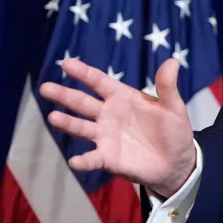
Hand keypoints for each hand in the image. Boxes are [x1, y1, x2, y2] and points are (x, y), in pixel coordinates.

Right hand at [39, 57, 196, 197]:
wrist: (177, 161)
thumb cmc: (173, 129)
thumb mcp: (173, 106)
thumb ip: (167, 86)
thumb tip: (173, 61)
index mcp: (122, 98)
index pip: (100, 82)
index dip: (84, 73)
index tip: (66, 64)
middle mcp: (108, 115)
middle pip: (82, 103)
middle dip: (64, 95)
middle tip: (45, 88)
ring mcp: (105, 136)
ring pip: (81, 127)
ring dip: (68, 123)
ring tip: (53, 118)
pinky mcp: (108, 158)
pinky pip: (93, 158)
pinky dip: (84, 160)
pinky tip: (75, 161)